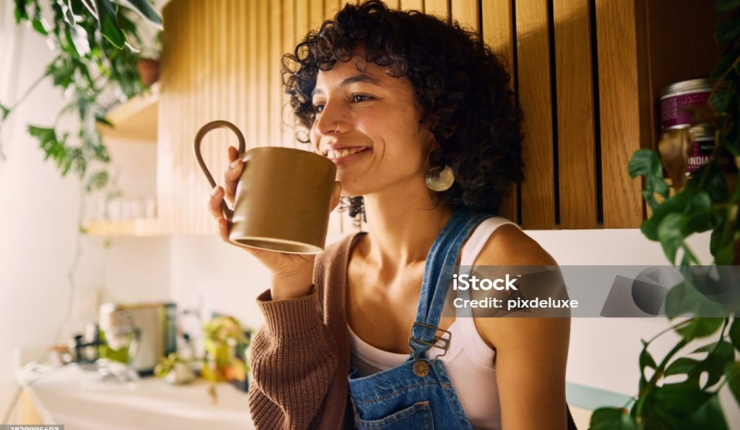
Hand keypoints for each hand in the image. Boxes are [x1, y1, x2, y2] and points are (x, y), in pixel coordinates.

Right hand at [207, 146, 341, 298]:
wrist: (298, 264)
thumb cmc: (300, 236)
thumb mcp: (313, 216)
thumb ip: (324, 201)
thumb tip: (337, 185)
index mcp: (255, 200)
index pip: (239, 178)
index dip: (233, 162)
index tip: (234, 148)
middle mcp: (244, 212)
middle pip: (228, 190)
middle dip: (228, 175)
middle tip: (238, 166)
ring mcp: (242, 228)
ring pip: (219, 211)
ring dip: (214, 200)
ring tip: (221, 190)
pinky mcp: (246, 244)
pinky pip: (228, 237)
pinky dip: (222, 230)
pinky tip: (223, 222)